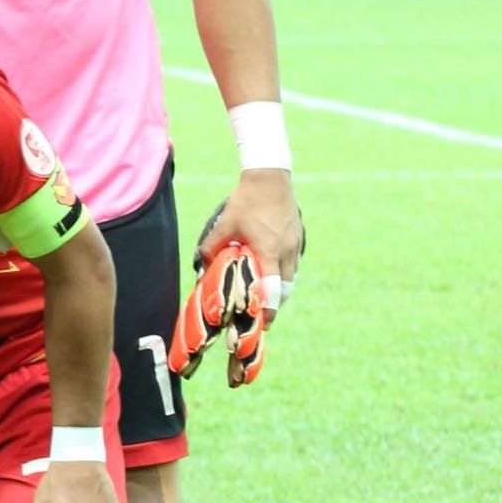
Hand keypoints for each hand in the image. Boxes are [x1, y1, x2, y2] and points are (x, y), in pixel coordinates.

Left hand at [198, 170, 304, 320]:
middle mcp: (286, 251)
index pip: (273, 288)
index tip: (263, 323)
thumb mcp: (225, 224)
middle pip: (285, 288)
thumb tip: (202, 267)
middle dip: (274, 303)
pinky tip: (271, 274)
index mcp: (269, 250)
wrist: (270, 178)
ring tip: (265, 297)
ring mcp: (295, 244)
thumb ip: (212, 247)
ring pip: (291, 277)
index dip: (269, 309)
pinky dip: (284, 274)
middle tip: (262, 314)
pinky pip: (293, 264)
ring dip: (280, 289)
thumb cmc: (245, 202)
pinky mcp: (298, 238)